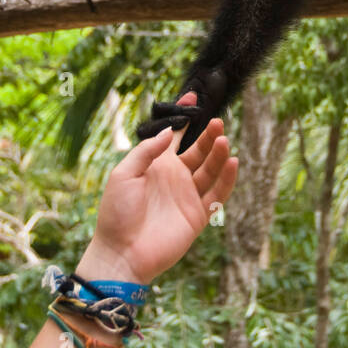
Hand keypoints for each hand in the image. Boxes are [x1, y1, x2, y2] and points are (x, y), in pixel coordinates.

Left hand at [79, 96, 237, 285]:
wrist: (120, 252)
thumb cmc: (116, 212)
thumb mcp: (123, 174)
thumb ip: (147, 151)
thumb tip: (170, 131)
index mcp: (156, 165)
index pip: (175, 136)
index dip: (184, 117)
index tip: (193, 95)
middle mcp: (175, 177)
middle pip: (198, 150)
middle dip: (208, 135)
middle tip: (217, 122)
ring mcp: (187, 196)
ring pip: (210, 169)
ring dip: (218, 154)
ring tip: (223, 139)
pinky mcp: (198, 215)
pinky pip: (217, 194)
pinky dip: (226, 179)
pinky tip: (231, 162)